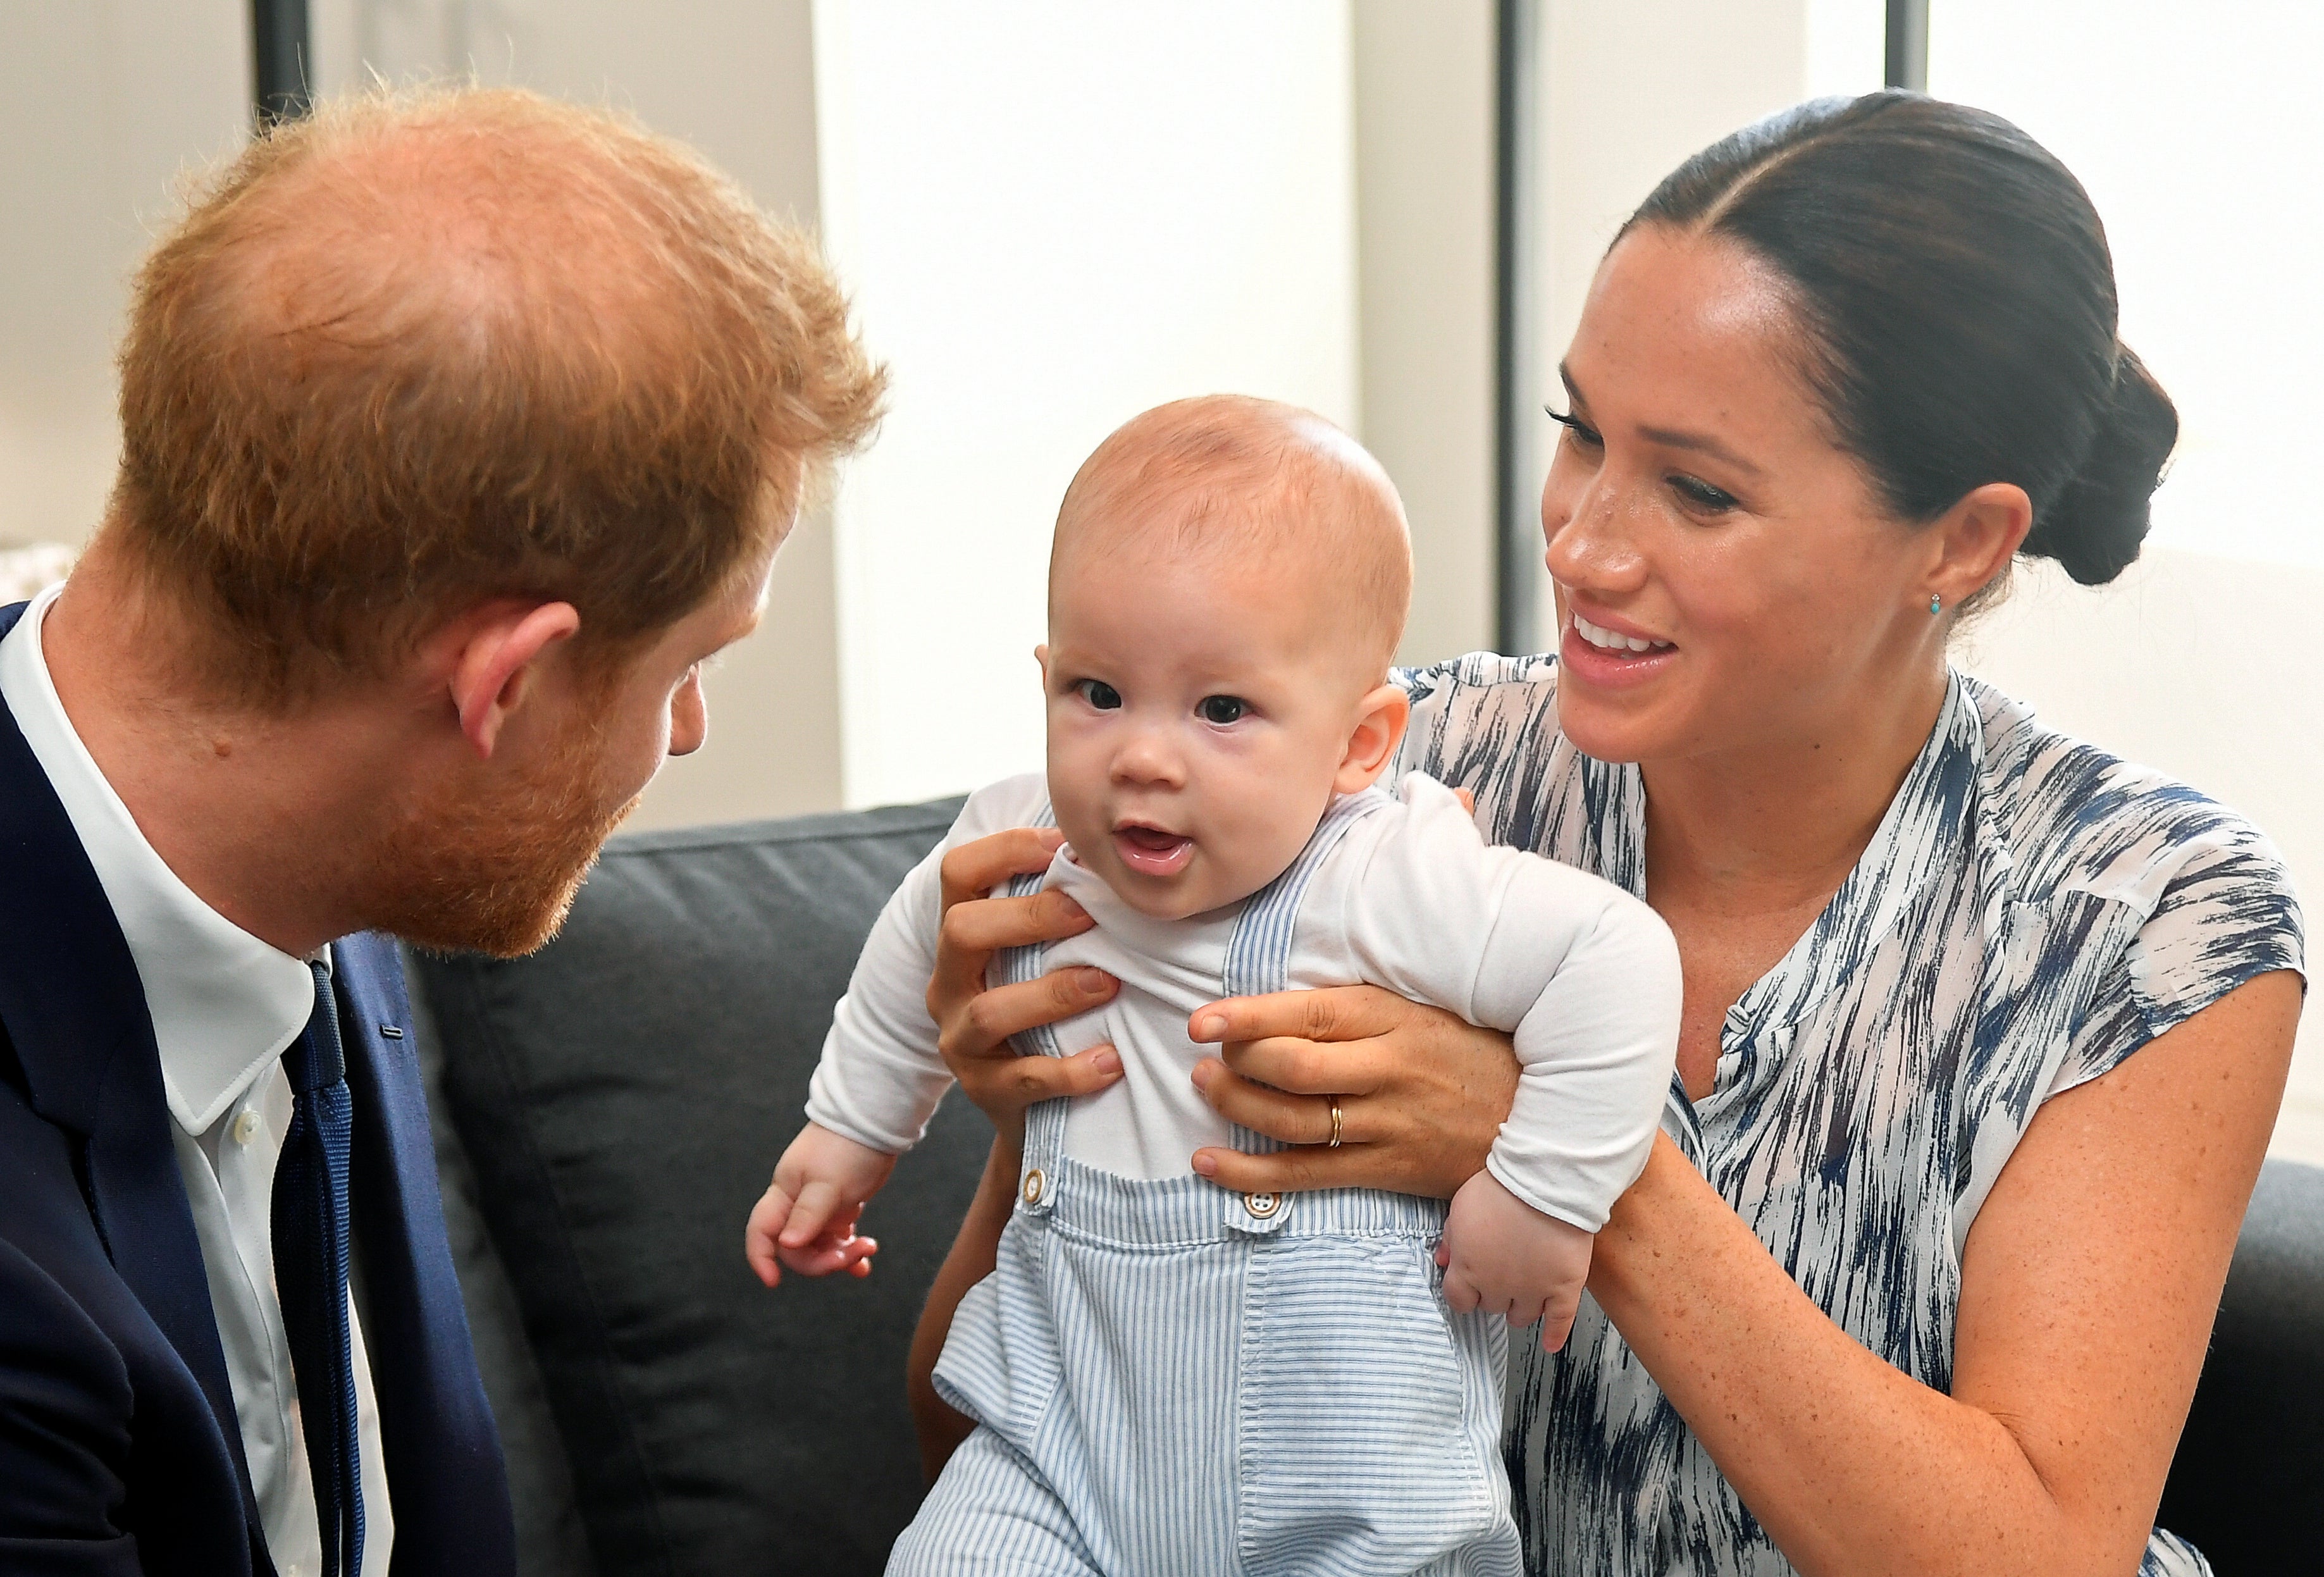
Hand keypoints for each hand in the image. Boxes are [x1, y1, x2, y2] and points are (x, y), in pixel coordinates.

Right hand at [745, 1122, 895, 1286]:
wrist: (874, 1122)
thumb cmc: (848, 1147)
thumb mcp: (828, 1183)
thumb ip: (808, 1215)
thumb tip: (787, 1244)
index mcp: (785, 1195)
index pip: (761, 1232)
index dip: (761, 1257)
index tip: (774, 1282)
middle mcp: (797, 1204)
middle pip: (795, 1248)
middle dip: (821, 1260)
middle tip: (852, 1255)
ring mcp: (818, 1208)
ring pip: (819, 1247)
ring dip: (840, 1256)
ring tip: (867, 1249)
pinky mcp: (839, 1207)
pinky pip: (838, 1239)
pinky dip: (849, 1250)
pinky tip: (865, 1260)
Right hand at [927, 826, 1124, 1142]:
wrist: (1035, 1111)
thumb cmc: (1049, 1012)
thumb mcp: (1041, 956)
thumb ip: (1061, 909)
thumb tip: (1114, 849)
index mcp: (961, 938)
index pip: (959, 873)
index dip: (1006, 849)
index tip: (1063, 845)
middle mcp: (949, 983)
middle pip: (960, 930)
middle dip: (1028, 916)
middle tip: (1088, 914)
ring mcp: (960, 1040)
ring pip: (989, 1010)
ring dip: (1054, 994)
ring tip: (1108, 985)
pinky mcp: (984, 1091)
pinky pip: (1023, 1079)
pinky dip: (1070, 1070)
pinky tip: (1111, 1062)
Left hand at [1184, 985, 1519, 1197]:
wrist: (1540, 1120)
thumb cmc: (1472, 1054)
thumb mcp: (1423, 1010)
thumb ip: (1358, 1009)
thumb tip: (1280, 1003)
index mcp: (1394, 1020)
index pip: (1309, 1014)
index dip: (1248, 1017)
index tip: (1203, 1020)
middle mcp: (1388, 1071)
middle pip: (1293, 1069)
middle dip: (1236, 1063)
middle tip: (1205, 1055)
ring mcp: (1387, 1125)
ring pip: (1292, 1121)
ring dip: (1235, 1106)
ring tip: (1204, 1088)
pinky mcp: (1386, 1170)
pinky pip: (1306, 1175)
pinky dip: (1250, 1172)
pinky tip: (1209, 1162)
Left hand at [1437, 1169, 1592, 1351]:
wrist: (1545, 1181)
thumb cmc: (1500, 1188)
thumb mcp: (1461, 1206)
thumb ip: (1451, 1238)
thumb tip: (1443, 1261)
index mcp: (1468, 1269)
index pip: (1459, 1300)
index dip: (1464, 1293)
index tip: (1469, 1287)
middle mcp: (1498, 1287)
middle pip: (1491, 1306)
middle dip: (1493, 1293)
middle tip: (1501, 1277)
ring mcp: (1533, 1290)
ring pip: (1521, 1317)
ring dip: (1519, 1309)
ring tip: (1522, 1297)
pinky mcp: (1564, 1288)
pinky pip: (1560, 1321)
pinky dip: (1555, 1335)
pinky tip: (1551, 1344)